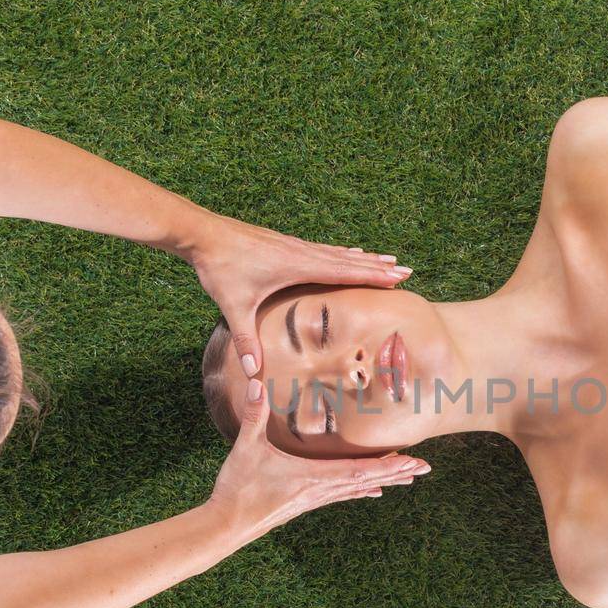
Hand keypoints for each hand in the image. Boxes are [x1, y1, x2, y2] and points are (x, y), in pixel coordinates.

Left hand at [191, 218, 410, 377]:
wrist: (202, 233)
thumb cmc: (220, 268)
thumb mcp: (234, 307)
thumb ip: (247, 340)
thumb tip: (254, 374)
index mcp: (297, 265)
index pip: (344, 272)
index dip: (373, 275)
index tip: (398, 276)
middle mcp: (302, 252)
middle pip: (349, 261)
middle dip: (378, 267)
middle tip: (406, 270)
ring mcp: (294, 245)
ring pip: (338, 253)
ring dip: (363, 258)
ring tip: (386, 260)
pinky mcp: (284, 243)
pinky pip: (322, 249)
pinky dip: (341, 253)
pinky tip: (346, 253)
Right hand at [206, 378, 430, 540]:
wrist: (226, 526)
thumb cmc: (237, 488)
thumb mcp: (245, 448)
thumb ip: (253, 415)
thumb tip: (256, 382)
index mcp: (313, 477)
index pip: (359, 470)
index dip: (388, 465)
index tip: (413, 461)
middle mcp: (321, 490)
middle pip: (367, 479)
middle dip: (397, 472)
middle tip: (425, 468)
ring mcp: (315, 498)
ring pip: (358, 487)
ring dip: (385, 479)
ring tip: (409, 476)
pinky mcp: (307, 502)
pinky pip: (343, 493)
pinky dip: (362, 488)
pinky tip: (374, 491)